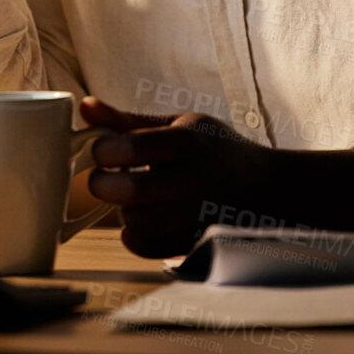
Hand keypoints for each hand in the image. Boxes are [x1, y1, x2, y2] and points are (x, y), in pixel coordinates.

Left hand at [80, 97, 284, 258]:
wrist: (269, 189)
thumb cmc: (215, 150)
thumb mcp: (179, 126)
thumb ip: (128, 120)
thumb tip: (85, 106)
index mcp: (188, 142)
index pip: (132, 147)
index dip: (103, 150)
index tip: (102, 151)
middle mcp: (194, 180)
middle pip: (130, 190)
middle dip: (103, 184)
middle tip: (105, 178)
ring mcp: (197, 217)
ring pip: (136, 221)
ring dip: (123, 210)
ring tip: (135, 198)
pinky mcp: (196, 243)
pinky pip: (146, 247)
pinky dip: (135, 236)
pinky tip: (146, 218)